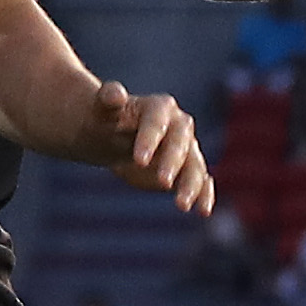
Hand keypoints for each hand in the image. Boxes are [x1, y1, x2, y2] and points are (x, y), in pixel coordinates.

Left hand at [95, 84, 214, 212]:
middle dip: (172, 163)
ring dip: (191, 185)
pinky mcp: (187, 169)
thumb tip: (115, 94)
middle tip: (163, 182)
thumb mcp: (102, 107)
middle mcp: (179, 126)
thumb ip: (108, 99)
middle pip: (179, 144)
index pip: (156, 123)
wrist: (111, 133)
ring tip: (182, 206)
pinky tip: (203, 210)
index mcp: (159, 107)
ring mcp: (186, 148)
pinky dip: (203, 195)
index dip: (149, 140)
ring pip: (194, 166)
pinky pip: (200, 182)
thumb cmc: (105, 117)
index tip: (138, 160)